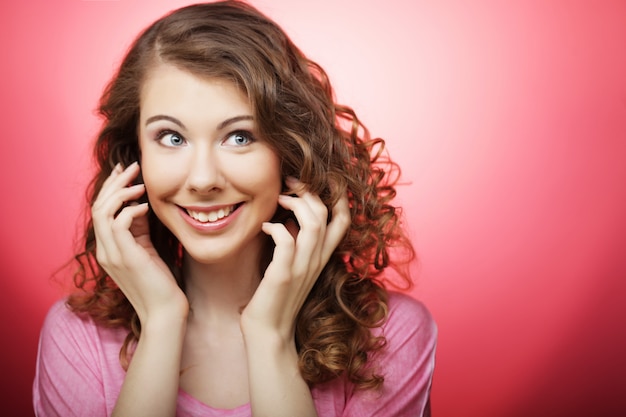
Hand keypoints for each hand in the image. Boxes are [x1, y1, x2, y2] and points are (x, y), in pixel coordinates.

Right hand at [91, 162, 187, 322]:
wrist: (165, 312)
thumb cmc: (161, 283)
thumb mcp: (147, 249)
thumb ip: (139, 230)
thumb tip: (140, 205)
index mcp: (108, 248)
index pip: (101, 210)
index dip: (112, 188)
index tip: (126, 171)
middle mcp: (105, 250)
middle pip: (99, 206)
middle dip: (114, 183)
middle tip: (131, 166)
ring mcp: (112, 255)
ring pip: (103, 212)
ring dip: (121, 193)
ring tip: (139, 183)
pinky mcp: (126, 258)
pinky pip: (119, 225)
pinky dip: (130, 210)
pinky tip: (146, 206)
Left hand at [241, 177, 350, 340]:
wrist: (269, 333)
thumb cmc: (277, 296)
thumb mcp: (295, 266)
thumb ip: (299, 243)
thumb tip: (290, 217)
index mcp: (322, 256)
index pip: (343, 220)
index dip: (338, 195)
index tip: (317, 180)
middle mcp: (317, 260)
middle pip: (328, 214)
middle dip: (309, 192)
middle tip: (289, 184)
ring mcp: (302, 267)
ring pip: (313, 224)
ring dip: (295, 204)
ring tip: (278, 199)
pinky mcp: (283, 275)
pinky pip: (286, 242)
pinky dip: (276, 228)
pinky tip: (265, 227)